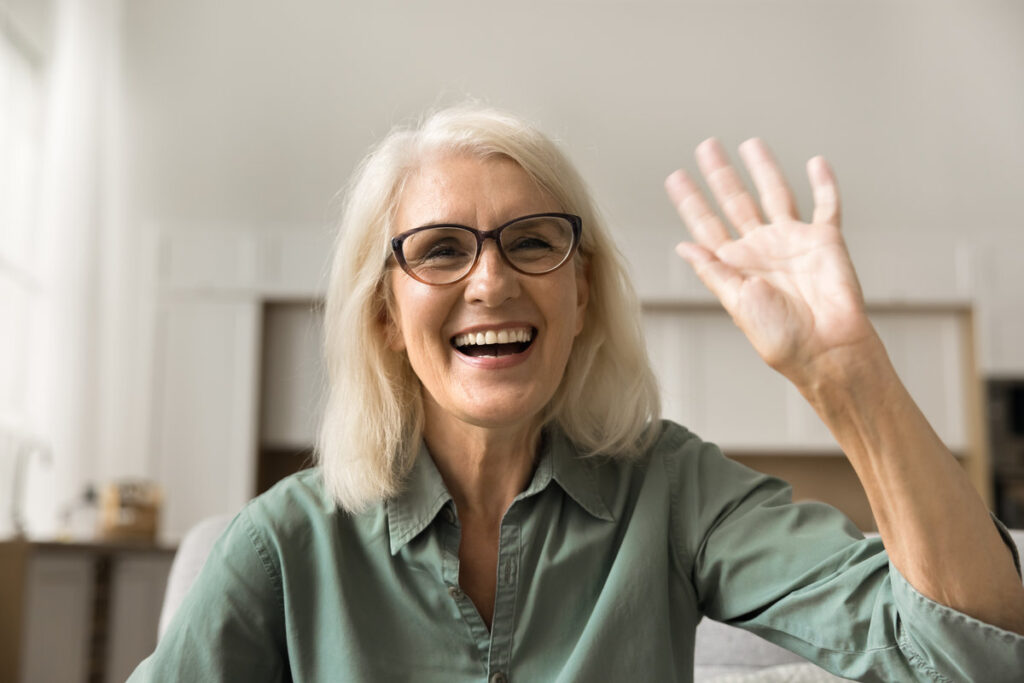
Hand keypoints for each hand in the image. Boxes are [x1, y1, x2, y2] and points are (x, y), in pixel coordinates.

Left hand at [665, 138, 876, 385]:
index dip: (691, 201)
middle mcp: (762, 248)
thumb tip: (683, 247)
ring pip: (776, 194)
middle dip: (720, 174)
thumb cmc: (780, 335)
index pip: (707, 225)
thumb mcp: (736, 301)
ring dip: (764, 168)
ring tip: (750, 143)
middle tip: (706, 146)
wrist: (825, 348)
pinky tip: (816, 163)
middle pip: (737, 201)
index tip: (675, 177)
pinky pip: (826, 205)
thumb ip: (712, 270)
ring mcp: (793, 241)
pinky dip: (824, 184)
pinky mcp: (825, 240)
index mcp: (736, 264)